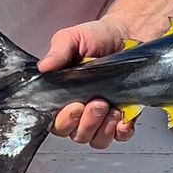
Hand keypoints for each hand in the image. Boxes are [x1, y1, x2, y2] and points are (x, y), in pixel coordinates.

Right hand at [39, 16, 136, 148]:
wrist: (129, 33)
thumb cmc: (97, 37)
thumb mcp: (73, 38)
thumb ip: (58, 51)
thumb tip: (43, 67)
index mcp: (63, 96)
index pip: (56, 123)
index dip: (64, 121)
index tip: (75, 106)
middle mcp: (81, 111)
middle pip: (76, 134)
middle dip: (86, 122)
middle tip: (97, 102)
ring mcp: (103, 117)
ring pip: (96, 139)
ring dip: (103, 128)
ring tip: (111, 108)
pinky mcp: (124, 117)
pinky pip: (120, 136)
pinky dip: (121, 132)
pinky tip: (123, 120)